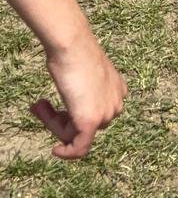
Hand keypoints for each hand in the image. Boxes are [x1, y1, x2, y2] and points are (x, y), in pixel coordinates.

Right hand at [33, 28, 126, 159]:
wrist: (72, 45)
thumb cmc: (73, 52)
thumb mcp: (84, 73)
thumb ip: (85, 91)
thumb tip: (77, 100)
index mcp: (118, 90)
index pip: (94, 114)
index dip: (71, 114)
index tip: (54, 106)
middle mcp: (116, 104)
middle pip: (84, 126)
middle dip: (60, 120)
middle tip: (40, 105)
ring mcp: (105, 114)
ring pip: (75, 134)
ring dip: (53, 124)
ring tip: (39, 105)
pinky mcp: (91, 122)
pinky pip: (79, 148)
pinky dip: (68, 152)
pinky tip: (56, 151)